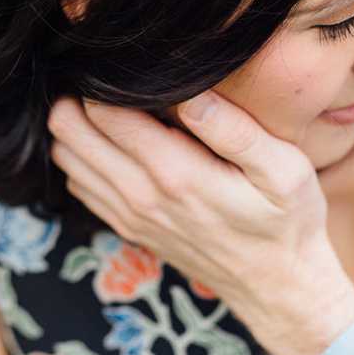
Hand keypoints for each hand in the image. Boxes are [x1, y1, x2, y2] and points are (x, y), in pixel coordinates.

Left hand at [46, 91, 353, 354]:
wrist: (276, 286)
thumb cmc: (286, 220)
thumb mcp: (284, 170)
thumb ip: (236, 130)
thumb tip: (192, 93)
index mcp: (176, 173)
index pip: (103, 112)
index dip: (103, 80)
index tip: (124, 67)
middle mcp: (140, 196)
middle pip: (69, 133)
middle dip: (78, 98)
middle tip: (108, 81)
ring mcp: (127, 215)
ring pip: (66, 158)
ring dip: (77, 128)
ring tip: (111, 107)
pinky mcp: (126, 226)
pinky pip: (79, 184)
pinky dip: (84, 159)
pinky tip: (116, 143)